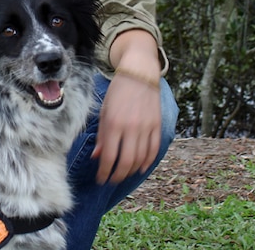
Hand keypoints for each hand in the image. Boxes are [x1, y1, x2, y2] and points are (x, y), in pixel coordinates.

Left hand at [92, 30, 162, 183]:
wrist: (139, 74)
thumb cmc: (117, 92)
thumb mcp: (104, 111)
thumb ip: (101, 135)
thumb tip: (97, 157)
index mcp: (114, 124)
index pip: (109, 157)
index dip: (104, 172)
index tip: (101, 179)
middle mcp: (130, 128)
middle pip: (126, 162)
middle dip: (117, 176)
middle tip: (112, 180)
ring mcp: (146, 127)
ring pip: (140, 159)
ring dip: (131, 171)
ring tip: (124, 174)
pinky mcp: (157, 125)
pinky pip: (154, 149)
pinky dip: (147, 162)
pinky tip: (140, 167)